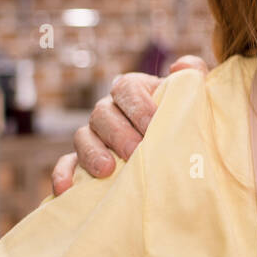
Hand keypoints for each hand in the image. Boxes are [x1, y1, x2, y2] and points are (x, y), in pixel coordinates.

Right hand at [51, 55, 209, 194]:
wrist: (179, 143)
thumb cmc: (185, 116)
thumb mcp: (192, 95)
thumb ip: (192, 74)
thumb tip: (181, 67)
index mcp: (133, 90)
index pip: (127, 88)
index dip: (138, 105)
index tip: (154, 124)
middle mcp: (109, 109)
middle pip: (103, 113)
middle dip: (119, 133)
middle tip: (135, 151)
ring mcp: (94, 135)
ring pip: (83, 137)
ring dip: (92, 153)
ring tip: (107, 170)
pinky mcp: (83, 159)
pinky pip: (67, 163)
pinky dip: (64, 174)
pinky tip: (67, 189)